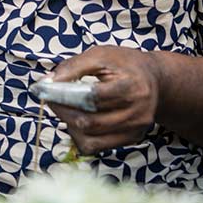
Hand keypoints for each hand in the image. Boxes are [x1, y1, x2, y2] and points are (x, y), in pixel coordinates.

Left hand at [46, 45, 160, 155]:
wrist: (156, 80)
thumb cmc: (125, 64)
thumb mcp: (100, 54)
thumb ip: (73, 66)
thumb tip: (48, 83)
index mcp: (132, 86)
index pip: (93, 97)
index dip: (66, 95)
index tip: (47, 90)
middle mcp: (138, 112)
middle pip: (90, 121)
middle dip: (63, 111)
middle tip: (50, 99)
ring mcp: (135, 129)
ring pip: (91, 138)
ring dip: (69, 124)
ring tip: (64, 109)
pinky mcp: (131, 139)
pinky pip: (97, 147)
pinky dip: (80, 136)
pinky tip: (77, 121)